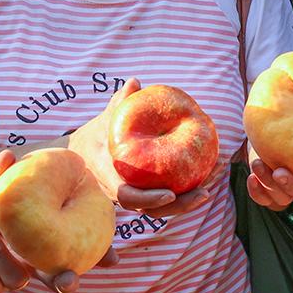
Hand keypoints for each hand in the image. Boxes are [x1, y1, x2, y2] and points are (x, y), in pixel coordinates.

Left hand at [0, 151, 119, 292]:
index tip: (113, 258)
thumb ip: (3, 174)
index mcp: (43, 239)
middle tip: (68, 278)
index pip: (76, 248)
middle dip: (66, 282)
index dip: (98, 256)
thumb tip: (12, 154)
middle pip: (57, 279)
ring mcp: (6, 275)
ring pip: (17, 281)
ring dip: (2, 256)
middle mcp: (28, 261)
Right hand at [69, 76, 214, 219]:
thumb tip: (135, 82)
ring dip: (187, 203)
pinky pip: (164, 202)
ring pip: (160, 210)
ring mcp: (132, 198)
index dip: (149, 198)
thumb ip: (119, 103)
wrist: (82, 155)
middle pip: (150, 210)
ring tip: (210, 187)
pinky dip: (185, 194)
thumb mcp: (105, 118)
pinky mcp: (143, 196)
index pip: (127, 195)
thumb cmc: (96, 134)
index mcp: (108, 176)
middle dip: (180, 206)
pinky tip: (206, 179)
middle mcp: (120, 192)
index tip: (170, 194)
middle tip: (204, 193)